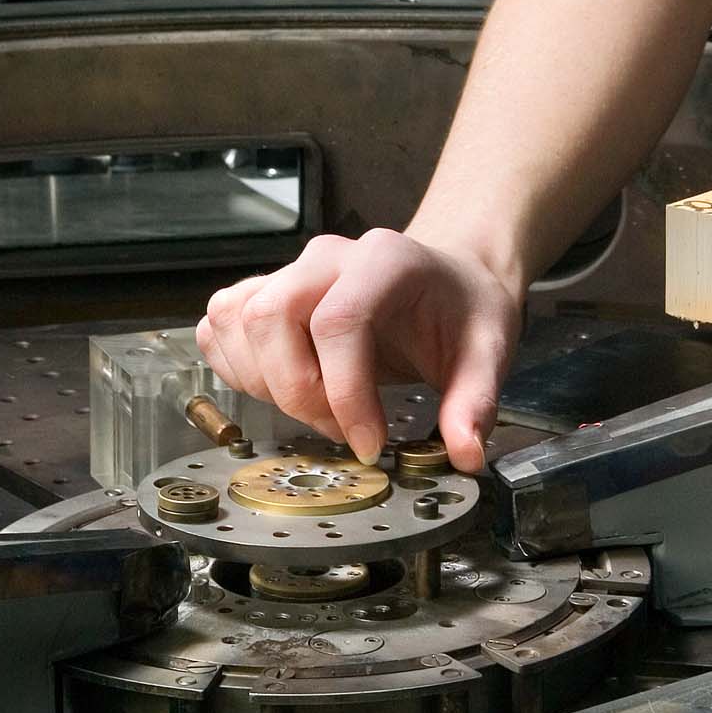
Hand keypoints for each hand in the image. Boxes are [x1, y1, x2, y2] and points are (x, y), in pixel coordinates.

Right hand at [195, 230, 520, 472]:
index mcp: (385, 260)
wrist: (446, 280)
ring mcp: (291, 272)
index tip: (368, 442)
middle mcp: (328, 259)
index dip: (344, 393)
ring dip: (264, 383)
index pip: (338, 323)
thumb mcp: (489, 351)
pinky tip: (282, 387)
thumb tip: (464, 453)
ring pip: (237, 321)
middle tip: (338, 428)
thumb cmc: (461, 308)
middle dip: (296, 390)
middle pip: (270, 316)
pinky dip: (237, 368)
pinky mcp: (265, 291)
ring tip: (316, 409)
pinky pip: (221, 325)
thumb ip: (475, 402)